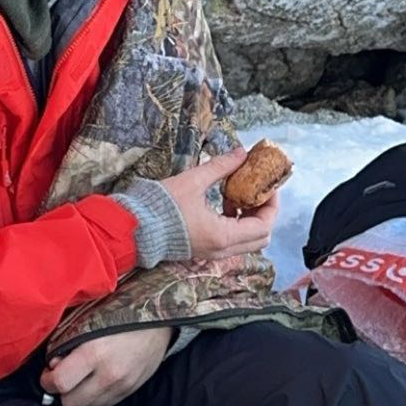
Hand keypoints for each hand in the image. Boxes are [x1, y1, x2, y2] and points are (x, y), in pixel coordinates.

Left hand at [39, 326, 174, 405]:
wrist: (157, 319)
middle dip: (62, 392)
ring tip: (81, 378)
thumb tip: (52, 365)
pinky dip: (95, 397)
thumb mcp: (86, 320)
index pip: (60, 382)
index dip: (47, 380)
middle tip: (64, 376)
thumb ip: (66, 342)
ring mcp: (121, 386)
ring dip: (79, 396)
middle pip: (71, 403)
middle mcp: (108, 374)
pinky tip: (95, 381)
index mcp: (94, 352)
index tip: (48, 372)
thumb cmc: (117, 313)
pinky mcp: (130, 391)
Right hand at [160, 148, 280, 260]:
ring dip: (250, 220)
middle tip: (258, 192)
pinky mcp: (203, 251)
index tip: (269, 186)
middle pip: (261, 238)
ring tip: (238, 197)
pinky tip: (223, 205)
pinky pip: (232, 242)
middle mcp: (221, 249)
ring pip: (247, 242)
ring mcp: (212, 253)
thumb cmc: (162, 205)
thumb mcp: (193, 180)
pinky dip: (236, 225)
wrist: (134, 227)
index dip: (271, 204)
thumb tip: (242, 152)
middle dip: (264, 214)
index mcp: (222, 234)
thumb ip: (221, 166)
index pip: (264, 225)